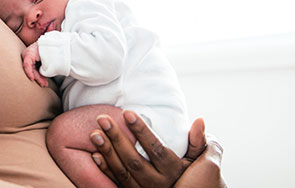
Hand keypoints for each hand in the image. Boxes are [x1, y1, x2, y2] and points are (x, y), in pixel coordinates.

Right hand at [21, 42, 48, 86]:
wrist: (50, 41)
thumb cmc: (47, 46)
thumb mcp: (46, 55)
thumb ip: (43, 64)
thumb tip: (43, 73)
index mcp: (29, 53)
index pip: (27, 64)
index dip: (29, 72)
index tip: (32, 79)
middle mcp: (27, 56)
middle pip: (31, 69)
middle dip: (38, 78)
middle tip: (44, 84)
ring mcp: (30, 59)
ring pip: (33, 70)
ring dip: (39, 77)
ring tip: (45, 83)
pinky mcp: (33, 61)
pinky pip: (35, 69)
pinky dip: (40, 74)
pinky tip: (44, 80)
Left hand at [90, 111, 224, 187]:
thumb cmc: (190, 171)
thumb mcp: (198, 158)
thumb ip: (197, 141)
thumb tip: (199, 120)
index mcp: (173, 169)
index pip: (155, 148)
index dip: (141, 130)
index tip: (127, 113)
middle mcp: (158, 182)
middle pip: (134, 159)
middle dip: (117, 138)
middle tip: (102, 119)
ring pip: (123, 171)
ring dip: (107, 152)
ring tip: (95, 133)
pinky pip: (117, 182)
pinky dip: (105, 169)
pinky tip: (95, 154)